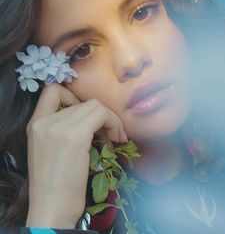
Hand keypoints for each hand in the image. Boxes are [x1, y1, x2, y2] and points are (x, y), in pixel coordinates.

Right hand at [26, 83, 126, 228]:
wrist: (51, 208)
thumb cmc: (54, 182)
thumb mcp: (49, 147)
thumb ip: (62, 127)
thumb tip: (90, 117)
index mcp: (36, 123)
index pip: (52, 90)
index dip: (74, 96)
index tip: (86, 115)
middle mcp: (45, 121)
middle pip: (83, 102)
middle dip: (101, 115)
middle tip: (109, 134)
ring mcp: (59, 128)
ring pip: (95, 106)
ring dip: (110, 120)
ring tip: (113, 138)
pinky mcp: (75, 137)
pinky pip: (102, 115)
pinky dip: (114, 124)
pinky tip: (115, 140)